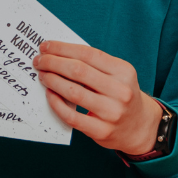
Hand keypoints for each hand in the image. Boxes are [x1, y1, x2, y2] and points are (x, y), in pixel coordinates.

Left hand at [33, 41, 162, 155]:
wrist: (139, 127)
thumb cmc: (121, 96)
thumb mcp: (118, 75)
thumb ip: (94, 65)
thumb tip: (58, 53)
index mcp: (124, 71)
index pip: (88, 54)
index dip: (63, 48)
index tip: (46, 46)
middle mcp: (120, 91)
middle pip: (78, 71)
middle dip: (53, 63)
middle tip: (39, 61)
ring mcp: (112, 112)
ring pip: (73, 92)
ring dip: (52, 80)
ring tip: (42, 75)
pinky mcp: (102, 131)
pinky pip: (72, 116)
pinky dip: (56, 103)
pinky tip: (49, 94)